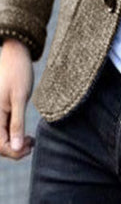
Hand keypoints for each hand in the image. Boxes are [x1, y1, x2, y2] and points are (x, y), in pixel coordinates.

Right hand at [0, 38, 33, 159]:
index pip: (0, 146)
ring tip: (30, 139)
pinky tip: (24, 133)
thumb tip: (16, 148)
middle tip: (31, 143)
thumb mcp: (20, 98)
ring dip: (13, 142)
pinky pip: (2, 128)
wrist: (15, 55)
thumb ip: (17, 123)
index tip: (30, 146)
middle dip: (14, 148)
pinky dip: (12, 133)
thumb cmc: (18, 73)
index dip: (14, 152)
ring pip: (0, 137)